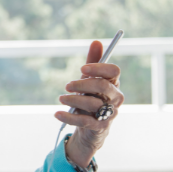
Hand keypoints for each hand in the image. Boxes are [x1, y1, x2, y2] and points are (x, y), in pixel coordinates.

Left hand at [55, 41, 123, 167]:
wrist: (90, 129)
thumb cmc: (90, 99)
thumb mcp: (89, 80)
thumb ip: (93, 63)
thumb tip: (96, 41)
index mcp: (114, 84)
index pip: (114, 71)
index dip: (99, 67)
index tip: (82, 68)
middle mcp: (115, 98)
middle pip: (103, 86)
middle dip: (83, 83)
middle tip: (67, 85)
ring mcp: (109, 113)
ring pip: (93, 103)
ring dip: (73, 100)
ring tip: (61, 98)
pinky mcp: (100, 127)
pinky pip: (84, 121)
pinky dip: (69, 117)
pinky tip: (57, 113)